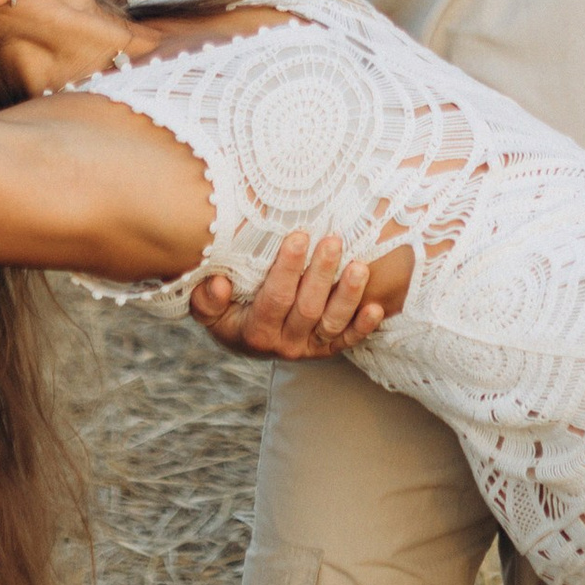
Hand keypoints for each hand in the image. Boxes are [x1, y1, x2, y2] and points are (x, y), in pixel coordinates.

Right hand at [190, 232, 386, 362]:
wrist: (245, 342)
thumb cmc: (227, 314)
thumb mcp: (207, 310)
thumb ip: (207, 300)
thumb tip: (219, 285)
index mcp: (256, 332)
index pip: (275, 299)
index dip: (288, 269)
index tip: (298, 236)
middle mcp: (286, 343)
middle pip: (308, 308)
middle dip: (321, 273)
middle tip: (333, 241)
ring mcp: (310, 347)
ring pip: (332, 323)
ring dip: (348, 295)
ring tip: (359, 266)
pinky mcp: (327, 348)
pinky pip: (348, 340)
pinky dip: (363, 327)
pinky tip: (376, 308)